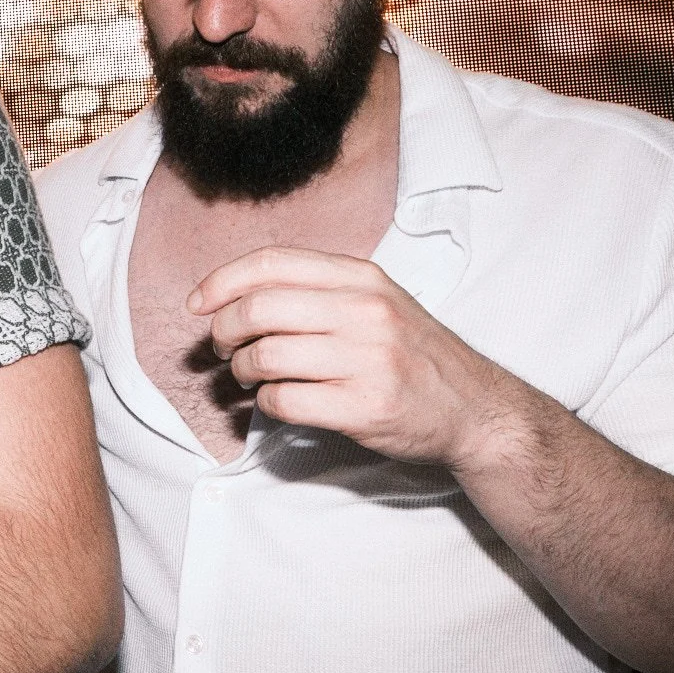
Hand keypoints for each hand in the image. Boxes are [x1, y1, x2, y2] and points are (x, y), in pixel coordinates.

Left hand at [190, 246, 545, 469]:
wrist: (476, 409)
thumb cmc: (413, 355)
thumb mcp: (377, 301)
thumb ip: (317, 290)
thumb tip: (233, 295)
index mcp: (362, 278)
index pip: (272, 263)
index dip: (222, 282)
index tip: (198, 304)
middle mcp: (365, 311)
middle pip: (258, 309)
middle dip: (224, 331)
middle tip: (222, 349)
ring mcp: (367, 360)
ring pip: (265, 355)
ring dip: (241, 370)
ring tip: (247, 377)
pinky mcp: (365, 407)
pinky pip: (284, 400)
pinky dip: (266, 402)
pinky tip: (276, 401)